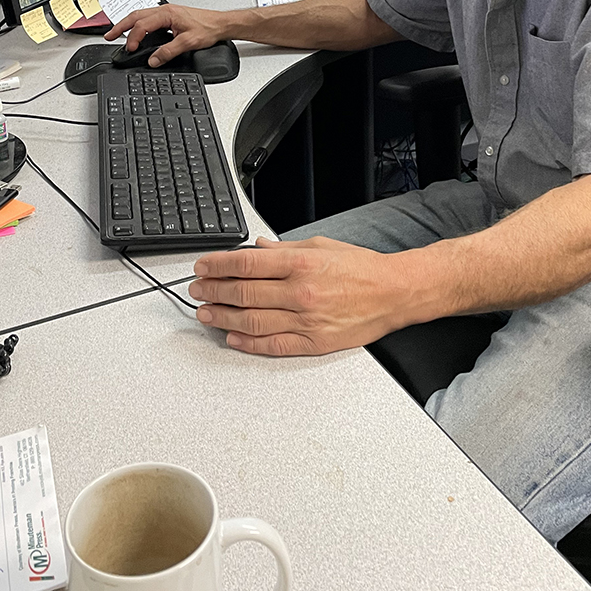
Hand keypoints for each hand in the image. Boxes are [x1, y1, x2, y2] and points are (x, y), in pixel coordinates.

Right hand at [103, 3, 232, 66]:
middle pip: (136, 16)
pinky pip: (148, 19)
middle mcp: (164, 10)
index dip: (134, 38)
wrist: (221, 24)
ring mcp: (166, 13)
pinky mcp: (169, 17)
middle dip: (120, 26)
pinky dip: (138, 25)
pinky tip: (136, 32)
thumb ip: (168, 52)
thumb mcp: (188, 42)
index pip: (142, 25)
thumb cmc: (208, 27)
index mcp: (166, 13)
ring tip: (117, 33)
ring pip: (140, 15)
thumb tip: (153, 60)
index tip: (131, 49)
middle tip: (109, 36)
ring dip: (128, 24)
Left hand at [188, 236, 403, 355]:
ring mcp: (305, 321)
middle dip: (213, 291)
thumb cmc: (361, 268)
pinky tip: (232, 338)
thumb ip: (284, 250)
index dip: (217, 265)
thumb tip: (257, 249)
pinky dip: (248, 344)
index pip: (246, 264)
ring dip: (222, 318)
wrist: (393, 293)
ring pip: (251, 321)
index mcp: (300, 264)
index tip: (202, 266)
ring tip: (205, 314)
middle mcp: (299, 293)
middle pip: (243, 293)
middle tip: (197, 290)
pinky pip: (272, 345)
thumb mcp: (321, 245)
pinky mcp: (313, 343)